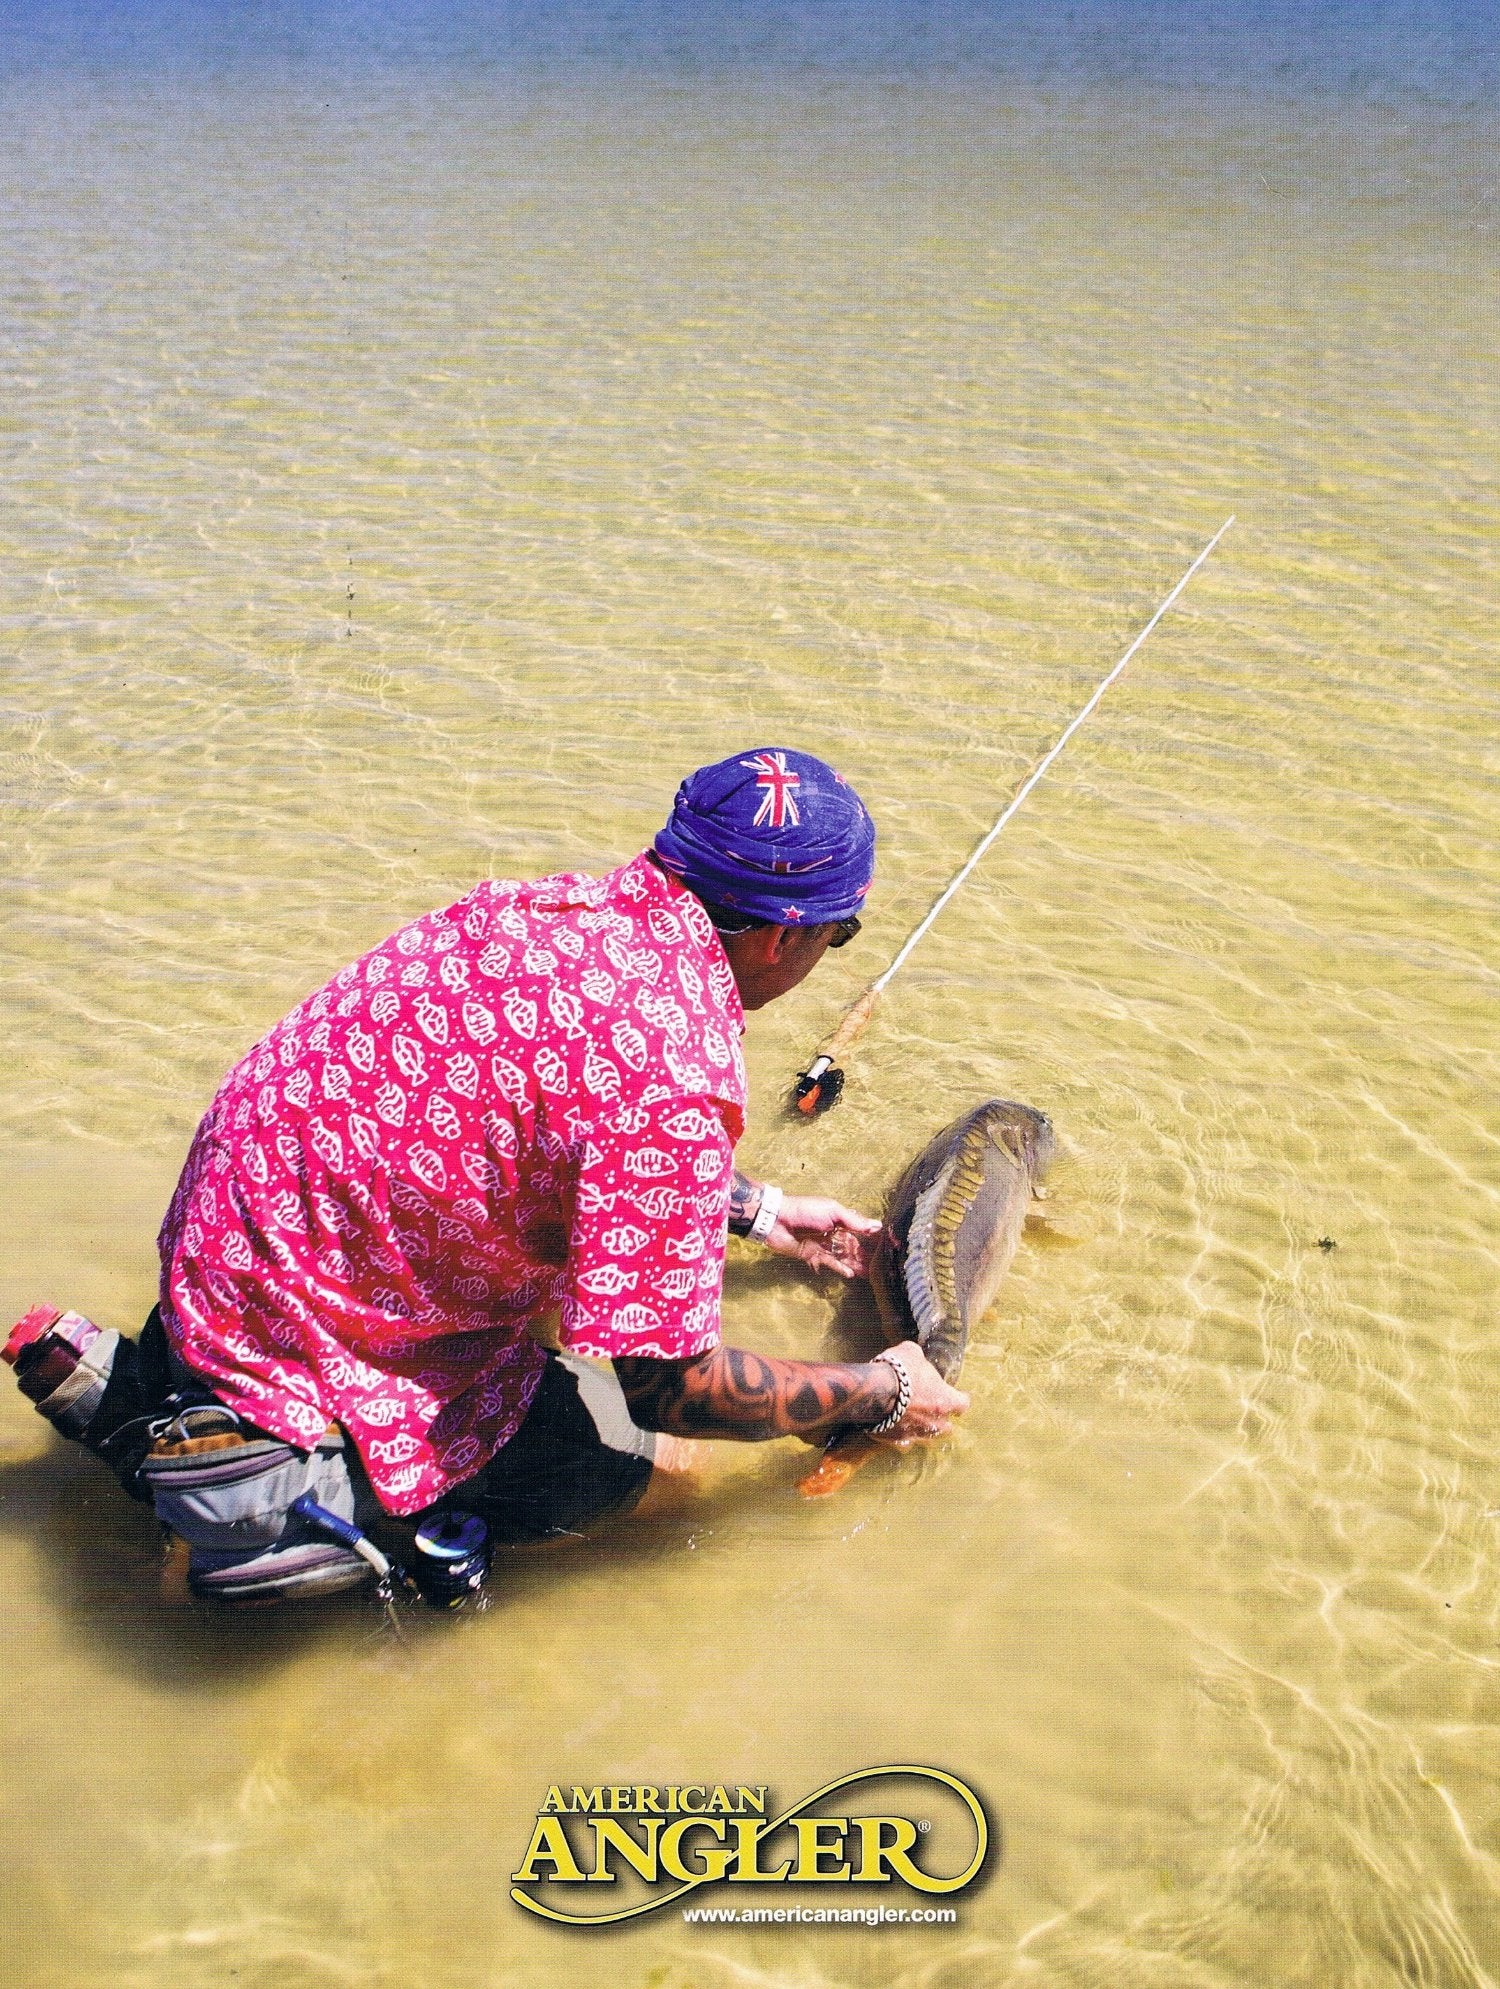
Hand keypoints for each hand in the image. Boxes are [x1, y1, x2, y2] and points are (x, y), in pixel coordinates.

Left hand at [762, 1194, 882, 1279]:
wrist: (777, 1221)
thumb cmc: (806, 1211)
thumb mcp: (832, 1211)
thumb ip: (854, 1221)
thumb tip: (877, 1226)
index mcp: (839, 1219)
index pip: (859, 1229)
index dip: (871, 1236)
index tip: (887, 1244)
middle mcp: (834, 1232)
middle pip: (853, 1245)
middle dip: (866, 1254)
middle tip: (881, 1264)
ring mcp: (824, 1245)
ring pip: (844, 1256)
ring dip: (856, 1263)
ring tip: (870, 1273)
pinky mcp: (814, 1256)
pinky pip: (831, 1263)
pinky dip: (841, 1268)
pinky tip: (851, 1273)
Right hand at [868, 1342, 968, 1446]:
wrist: (873, 1391)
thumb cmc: (899, 1371)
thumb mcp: (912, 1352)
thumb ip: (920, 1359)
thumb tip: (916, 1358)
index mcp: (945, 1400)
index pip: (963, 1404)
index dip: (959, 1398)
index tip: (955, 1394)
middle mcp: (935, 1422)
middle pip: (946, 1426)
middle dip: (941, 1418)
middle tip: (931, 1406)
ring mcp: (916, 1434)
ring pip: (926, 1436)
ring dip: (921, 1427)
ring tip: (911, 1417)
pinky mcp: (897, 1440)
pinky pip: (903, 1440)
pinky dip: (900, 1433)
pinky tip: (894, 1425)